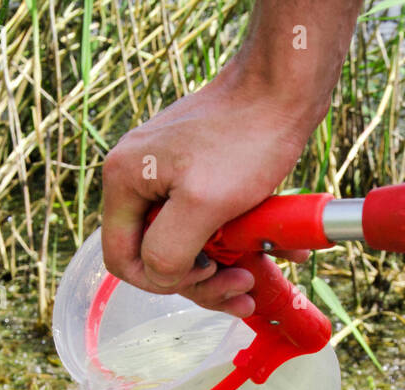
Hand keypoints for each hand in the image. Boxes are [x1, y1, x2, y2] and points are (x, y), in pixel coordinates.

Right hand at [100, 70, 314, 318]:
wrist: (282, 88)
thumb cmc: (246, 137)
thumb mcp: (203, 205)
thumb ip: (168, 250)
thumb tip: (159, 277)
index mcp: (125, 182)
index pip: (121, 257)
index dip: (159, 281)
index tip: (206, 276)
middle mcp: (138, 179)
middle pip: (157, 255)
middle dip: (202, 278)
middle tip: (242, 286)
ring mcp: (167, 176)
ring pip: (187, 243)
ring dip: (224, 266)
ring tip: (258, 275)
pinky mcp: (195, 174)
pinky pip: (208, 222)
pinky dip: (237, 240)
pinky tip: (271, 248)